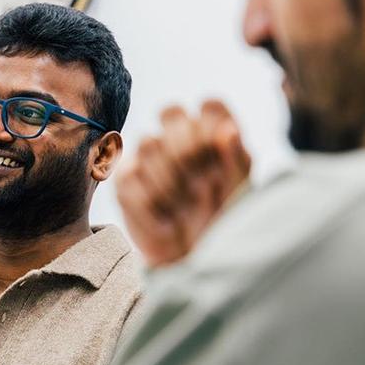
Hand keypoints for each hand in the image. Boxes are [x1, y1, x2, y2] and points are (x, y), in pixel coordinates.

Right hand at [116, 100, 249, 267]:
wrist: (191, 258)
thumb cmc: (221, 220)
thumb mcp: (239, 191)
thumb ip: (237, 157)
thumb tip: (227, 128)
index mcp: (213, 133)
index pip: (210, 106)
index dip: (212, 126)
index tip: (219, 155)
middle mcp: (178, 138)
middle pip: (170, 111)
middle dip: (187, 148)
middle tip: (200, 181)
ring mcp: (148, 158)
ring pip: (148, 142)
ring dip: (168, 177)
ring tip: (183, 205)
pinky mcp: (124, 182)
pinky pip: (130, 175)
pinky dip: (149, 199)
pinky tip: (164, 217)